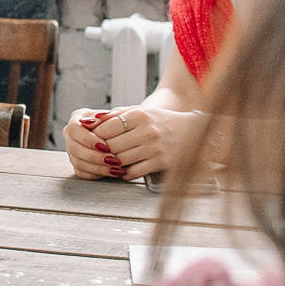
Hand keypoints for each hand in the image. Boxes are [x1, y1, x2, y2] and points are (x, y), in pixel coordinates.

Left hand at [64, 105, 206, 181]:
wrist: (193, 131)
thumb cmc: (162, 121)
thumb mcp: (142, 112)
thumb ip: (118, 115)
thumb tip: (92, 120)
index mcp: (140, 115)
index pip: (108, 127)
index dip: (96, 135)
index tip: (92, 139)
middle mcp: (147, 131)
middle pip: (112, 145)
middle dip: (101, 151)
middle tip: (96, 154)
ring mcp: (154, 148)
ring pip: (120, 160)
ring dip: (110, 163)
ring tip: (107, 162)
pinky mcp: (161, 162)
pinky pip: (133, 172)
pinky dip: (123, 173)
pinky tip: (121, 170)